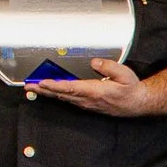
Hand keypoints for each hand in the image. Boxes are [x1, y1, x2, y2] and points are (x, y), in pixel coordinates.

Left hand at [27, 58, 153, 115]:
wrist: (137, 103)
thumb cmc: (131, 89)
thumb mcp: (125, 75)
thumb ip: (109, 67)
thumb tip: (94, 62)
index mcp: (95, 91)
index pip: (71, 88)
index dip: (56, 85)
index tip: (43, 82)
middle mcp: (88, 99)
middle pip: (61, 94)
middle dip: (44, 90)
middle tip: (28, 86)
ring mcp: (86, 103)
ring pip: (63, 97)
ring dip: (47, 93)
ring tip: (33, 87)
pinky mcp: (86, 104)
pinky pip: (68, 99)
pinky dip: (56, 95)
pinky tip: (48, 91)